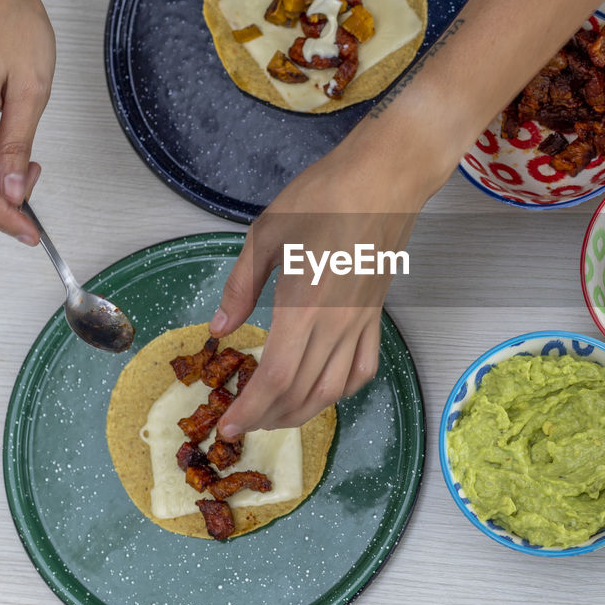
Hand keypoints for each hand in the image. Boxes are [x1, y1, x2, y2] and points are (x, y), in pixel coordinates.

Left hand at [210, 115, 450, 437]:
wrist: (384, 180)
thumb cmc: (323, 197)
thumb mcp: (266, 234)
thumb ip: (241, 285)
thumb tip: (220, 327)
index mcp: (303, 306)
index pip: (275, 378)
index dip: (250, 410)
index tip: (228, 424)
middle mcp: (335, 324)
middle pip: (302, 393)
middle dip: (269, 417)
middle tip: (243, 423)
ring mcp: (360, 322)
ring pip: (334, 389)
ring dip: (303, 411)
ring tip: (276, 415)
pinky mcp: (376, 315)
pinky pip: (363, 368)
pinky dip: (342, 390)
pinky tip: (323, 389)